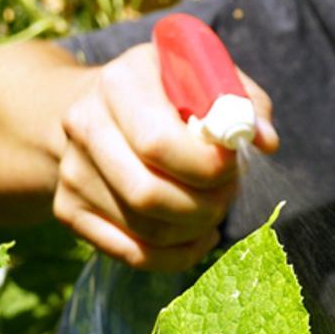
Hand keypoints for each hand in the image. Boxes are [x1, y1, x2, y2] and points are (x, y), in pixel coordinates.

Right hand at [54, 42, 277, 271]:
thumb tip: (264, 141)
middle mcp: (84, 125)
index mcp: (119, 83)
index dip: (205, 166)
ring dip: (195, 229)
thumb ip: (243, 101)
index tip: (232, 166)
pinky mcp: (70, 211)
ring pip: (145, 230)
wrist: (96, 108)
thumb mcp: (205, 77)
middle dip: (205, 204)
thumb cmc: (167, 93)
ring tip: (214, 209)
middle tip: (228, 193)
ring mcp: (73, 172)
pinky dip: (177, 256)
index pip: (158, 143)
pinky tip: (199, 237)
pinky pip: (133, 254)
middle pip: (148, 194)